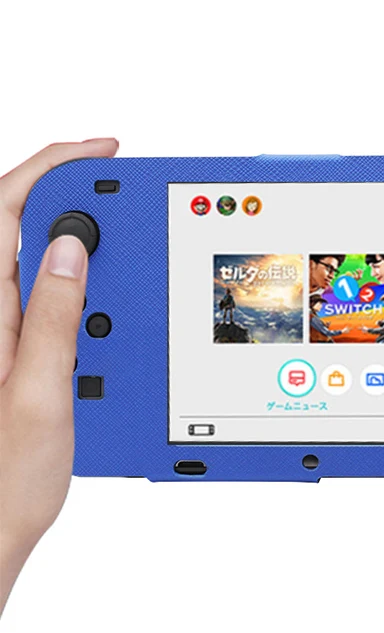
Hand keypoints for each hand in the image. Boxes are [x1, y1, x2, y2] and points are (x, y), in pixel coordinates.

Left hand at [0, 139, 118, 615]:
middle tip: (122, 195)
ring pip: (36, 261)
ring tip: (123, 248)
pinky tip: (104, 302)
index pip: (4, 209)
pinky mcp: (11, 355)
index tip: (102, 152)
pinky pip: (44, 301)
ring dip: (79, 243)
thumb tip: (71, 247)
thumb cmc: (3, 480)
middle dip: (70, 194)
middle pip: (18, 225)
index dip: (51, 166)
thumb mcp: (41, 395)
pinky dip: (79, 286)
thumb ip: (52, 317)